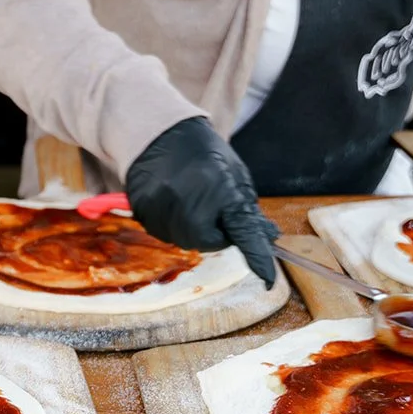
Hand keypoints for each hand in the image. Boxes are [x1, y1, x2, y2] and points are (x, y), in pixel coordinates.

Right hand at [124, 117, 280, 287]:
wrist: (159, 134)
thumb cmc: (204, 154)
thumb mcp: (235, 174)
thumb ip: (247, 209)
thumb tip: (267, 237)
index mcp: (222, 190)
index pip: (243, 232)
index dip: (258, 257)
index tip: (269, 279)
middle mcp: (190, 203)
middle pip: (210, 243)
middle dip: (216, 232)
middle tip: (211, 206)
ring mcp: (163, 209)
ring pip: (185, 241)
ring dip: (192, 229)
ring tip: (188, 199)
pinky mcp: (144, 212)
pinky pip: (163, 233)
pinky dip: (172, 224)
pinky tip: (171, 201)